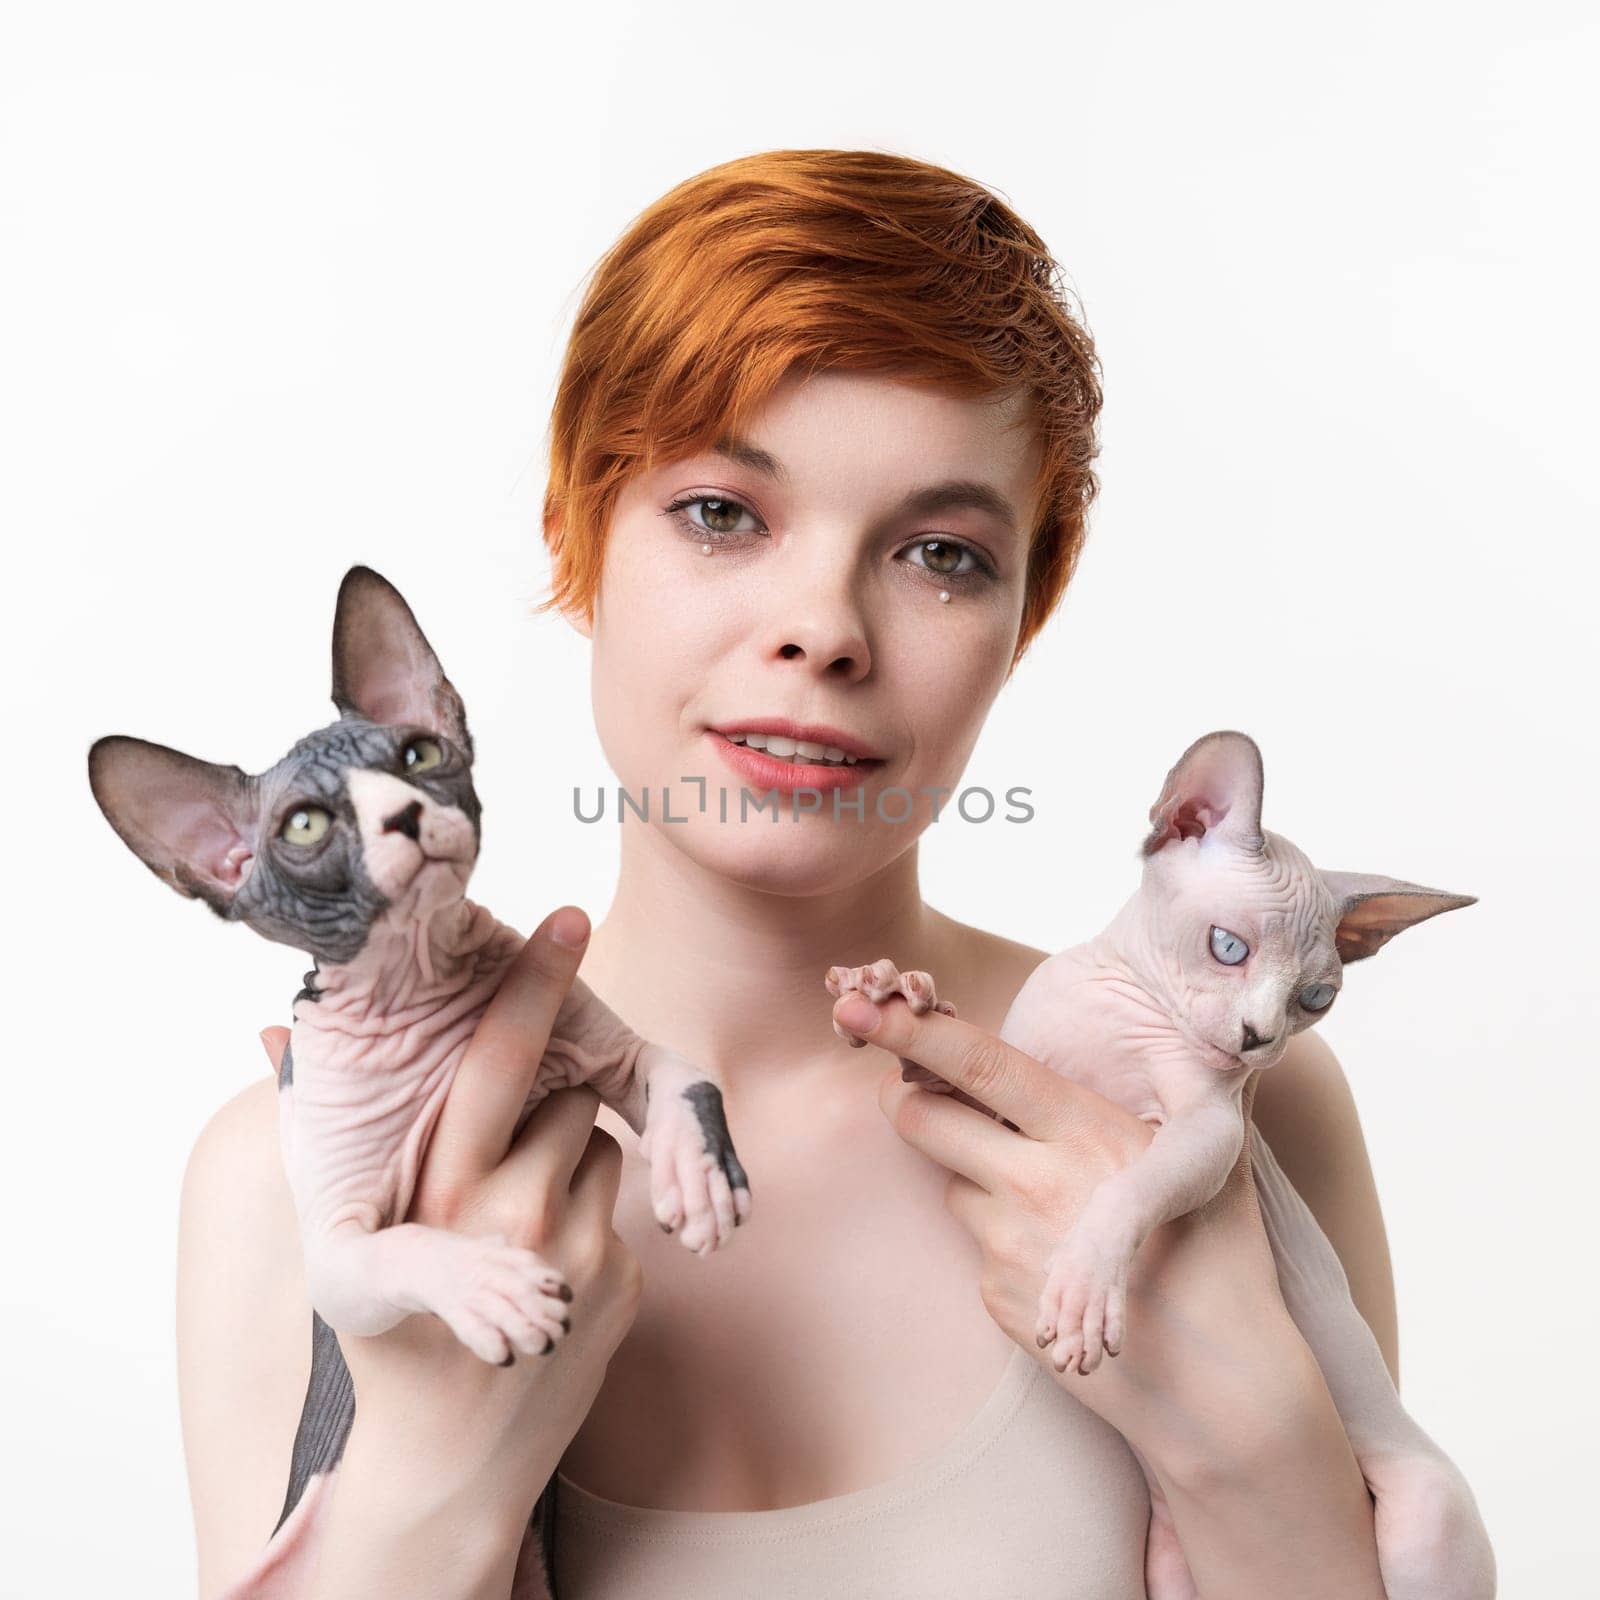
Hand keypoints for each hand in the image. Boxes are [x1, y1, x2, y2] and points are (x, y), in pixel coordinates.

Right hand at [261, 906, 641, 1529]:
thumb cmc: (388, 1339)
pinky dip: (595, 1216)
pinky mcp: (626, 1284)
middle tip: (504, 1161)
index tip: (566, 917)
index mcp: (442, 1191)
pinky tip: (552, 1268)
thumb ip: (318, 1130)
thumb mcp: (340, 1242)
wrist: (454, 1457)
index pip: (497, 1062)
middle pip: (570, 1095)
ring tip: (522, 1220)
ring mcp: (582, 1252)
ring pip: (602, 1145)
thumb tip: (271, 1031)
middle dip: (547, 1109)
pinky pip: (625, 1204)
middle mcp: (517, 1214)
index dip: (534, 983)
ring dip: (573, 1161)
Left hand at [830, 989, 1302, 1469]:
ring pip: (953, 1184)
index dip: (915, 1034)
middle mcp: (1034, 1182)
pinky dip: (1003, 1243)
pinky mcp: (996, 1298)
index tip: (867, 1010)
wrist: (1216, 1383)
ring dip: (976, 1179)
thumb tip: (1168, 1040)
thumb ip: (1156, 1099)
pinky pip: (978, 1246)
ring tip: (1046, 1205)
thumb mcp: (1197, 1158)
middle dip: (902, 1098)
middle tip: (903, 1088)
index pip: (982, 1065)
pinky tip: (1055, 1263)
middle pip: (924, 1122)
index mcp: (1083, 1131)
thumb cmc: (1218, 1256)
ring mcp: (1008, 1245)